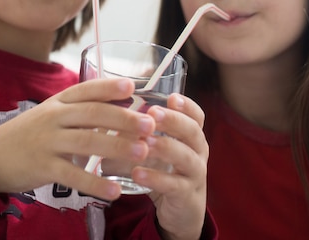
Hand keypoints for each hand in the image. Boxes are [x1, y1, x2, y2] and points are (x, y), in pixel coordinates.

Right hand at [0, 78, 155, 200]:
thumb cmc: (27, 135)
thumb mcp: (50, 115)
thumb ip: (79, 112)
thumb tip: (118, 109)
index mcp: (57, 102)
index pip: (86, 89)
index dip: (109, 86)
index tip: (133, 86)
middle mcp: (53, 117)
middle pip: (93, 113)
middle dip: (124, 118)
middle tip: (150, 124)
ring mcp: (47, 141)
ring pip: (88, 142)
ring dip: (118, 147)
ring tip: (142, 152)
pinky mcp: (43, 167)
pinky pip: (74, 175)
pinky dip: (96, 183)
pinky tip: (115, 190)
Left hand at [131, 94, 207, 239]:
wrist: (181, 211)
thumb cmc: (166, 171)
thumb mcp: (158, 149)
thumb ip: (142, 132)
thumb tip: (110, 114)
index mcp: (192, 137)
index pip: (197, 116)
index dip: (187, 105)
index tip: (172, 97)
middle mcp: (198, 152)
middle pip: (193, 131)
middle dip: (173, 120)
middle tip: (153, 113)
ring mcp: (195, 174)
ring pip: (185, 156)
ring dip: (165, 146)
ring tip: (145, 142)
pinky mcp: (186, 195)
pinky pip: (173, 184)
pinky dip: (155, 178)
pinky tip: (137, 173)